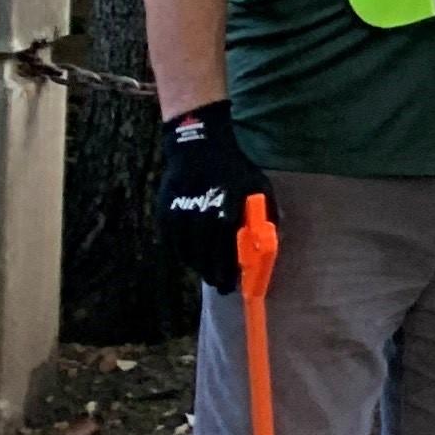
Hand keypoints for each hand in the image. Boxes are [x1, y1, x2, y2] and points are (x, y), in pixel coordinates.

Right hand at [157, 104, 265, 292]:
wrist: (199, 149)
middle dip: (213, 273)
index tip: (232, 284)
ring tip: (207, 273)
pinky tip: (192, 258)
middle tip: (220, 285)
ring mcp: (180, 217)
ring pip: (187, 253)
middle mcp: (200, 217)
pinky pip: (173, 243)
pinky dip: (183, 254)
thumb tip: (269, 245)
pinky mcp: (165, 215)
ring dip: (198, 266)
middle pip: (205, 256)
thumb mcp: (259, 189)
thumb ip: (264, 217)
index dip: (228, 271)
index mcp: (226, 212)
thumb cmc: (236, 172)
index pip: (226, 251)